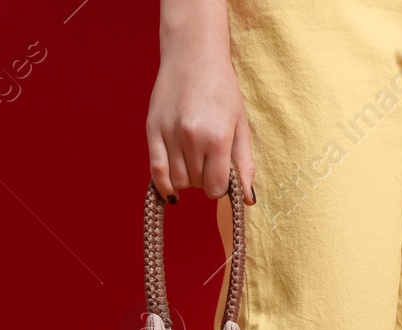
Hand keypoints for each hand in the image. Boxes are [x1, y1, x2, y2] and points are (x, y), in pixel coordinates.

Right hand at [147, 0, 255, 204]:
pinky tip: (171, 190)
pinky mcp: (152, 130)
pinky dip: (164, 184)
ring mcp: (170, 134)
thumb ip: (244, 163)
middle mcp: (192, 138)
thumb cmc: (222, 90)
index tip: (221, 176)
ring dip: (187, 179)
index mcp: (218, 138)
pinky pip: (156, 171)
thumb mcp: (240, 125)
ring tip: (193, 162)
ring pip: (177, 181)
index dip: (220, 187)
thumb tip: (249, 200)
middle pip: (197, 184)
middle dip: (204, 180)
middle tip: (208, 161)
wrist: (193, 57)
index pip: (216, 187)